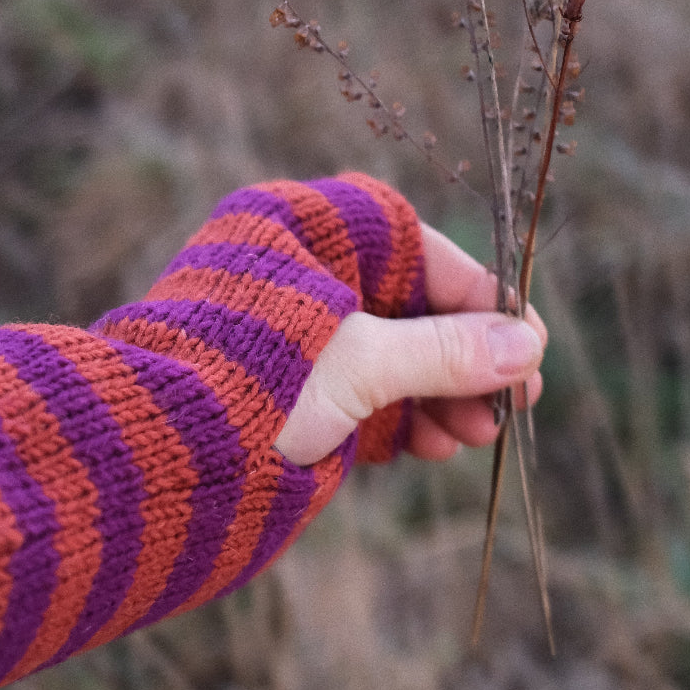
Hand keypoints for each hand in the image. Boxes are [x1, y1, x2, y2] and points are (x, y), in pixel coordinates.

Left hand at [275, 223, 545, 465]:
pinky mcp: (292, 389)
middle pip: (412, 310)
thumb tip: (527, 345)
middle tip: (516, 404)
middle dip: (466, 362)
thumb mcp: (357, 362)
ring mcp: (297, 335)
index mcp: (310, 236)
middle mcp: (305, 276)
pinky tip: (436, 447)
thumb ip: (442, 351)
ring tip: (478, 435)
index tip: (531, 344)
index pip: (419, 252)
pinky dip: (402, 420)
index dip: (483, 298)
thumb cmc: (254, 382)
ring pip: (393, 358)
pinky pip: (364, 395)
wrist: (158, 454)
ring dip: (444, 398)